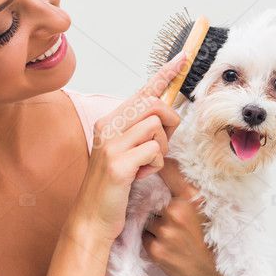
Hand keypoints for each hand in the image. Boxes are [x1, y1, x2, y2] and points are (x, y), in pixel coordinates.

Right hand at [66, 51, 187, 243]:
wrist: (91, 217)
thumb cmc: (113, 186)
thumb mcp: (125, 152)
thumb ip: (140, 132)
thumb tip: (166, 114)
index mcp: (109, 121)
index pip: (142, 91)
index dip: (165, 74)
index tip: (183, 57)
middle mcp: (107, 126)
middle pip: (155, 105)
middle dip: (170, 124)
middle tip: (161, 146)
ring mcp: (111, 144)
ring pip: (157, 128)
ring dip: (161, 150)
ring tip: (145, 165)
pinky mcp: (118, 163)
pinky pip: (154, 152)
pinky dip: (154, 166)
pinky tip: (140, 176)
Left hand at [142, 158, 230, 275]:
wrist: (208, 270)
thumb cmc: (202, 235)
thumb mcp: (199, 206)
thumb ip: (181, 187)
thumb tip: (162, 162)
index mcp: (190, 197)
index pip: (167, 170)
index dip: (158, 168)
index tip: (154, 169)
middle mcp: (176, 212)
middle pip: (150, 198)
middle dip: (155, 207)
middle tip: (172, 220)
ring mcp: (165, 231)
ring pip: (146, 219)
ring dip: (153, 226)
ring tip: (170, 235)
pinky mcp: (156, 249)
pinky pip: (143, 237)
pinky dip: (151, 241)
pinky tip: (165, 246)